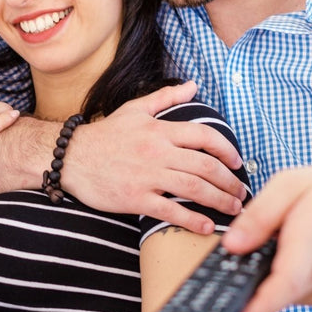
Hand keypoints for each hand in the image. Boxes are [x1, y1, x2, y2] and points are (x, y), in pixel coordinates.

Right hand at [67, 81, 246, 234]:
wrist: (71, 157)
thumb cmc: (105, 135)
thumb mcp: (135, 109)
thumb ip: (166, 97)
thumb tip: (193, 85)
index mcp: (160, 130)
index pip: (204, 136)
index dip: (226, 150)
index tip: (237, 162)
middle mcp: (157, 152)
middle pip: (205, 166)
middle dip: (229, 181)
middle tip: (241, 193)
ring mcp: (147, 176)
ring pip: (193, 188)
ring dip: (219, 200)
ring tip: (232, 209)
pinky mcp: (135, 198)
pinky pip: (170, 211)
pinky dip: (192, 219)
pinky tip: (207, 226)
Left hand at [219, 164, 311, 311]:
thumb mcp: (288, 184)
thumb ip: (259, 215)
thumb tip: (232, 245)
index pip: (288, 280)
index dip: (262, 306)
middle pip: (281, 292)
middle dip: (251, 292)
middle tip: (231, 280)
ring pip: (285, 295)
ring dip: (267, 282)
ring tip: (270, 250)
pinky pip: (294, 294)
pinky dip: (282, 282)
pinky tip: (285, 260)